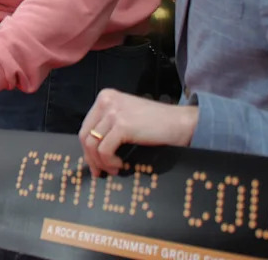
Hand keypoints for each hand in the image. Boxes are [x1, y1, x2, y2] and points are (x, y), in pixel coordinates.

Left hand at [79, 89, 198, 177]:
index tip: (93, 163)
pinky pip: (104, 150)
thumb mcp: (127, 116)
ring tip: (113, 169)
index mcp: (106, 97)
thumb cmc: (157, 123)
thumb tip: (92, 150)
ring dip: (101, 162)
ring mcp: (113, 112)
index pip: (86, 126)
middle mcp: (106, 101)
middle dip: (90, 157)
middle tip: (98, 172)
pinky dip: (109, 161)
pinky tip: (120, 164)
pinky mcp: (122, 125)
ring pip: (93, 144)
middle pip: (86, 135)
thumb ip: (109, 125)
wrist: (181, 122)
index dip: (87, 148)